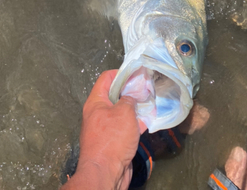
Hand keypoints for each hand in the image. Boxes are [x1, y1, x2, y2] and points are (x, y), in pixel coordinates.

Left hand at [62, 69, 145, 189]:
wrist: (105, 173)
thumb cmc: (112, 138)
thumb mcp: (124, 112)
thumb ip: (129, 99)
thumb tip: (132, 95)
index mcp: (96, 101)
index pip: (106, 78)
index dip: (120, 73)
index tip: (136, 73)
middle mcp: (99, 113)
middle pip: (115, 94)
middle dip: (131, 90)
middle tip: (146, 88)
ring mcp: (106, 127)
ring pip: (122, 111)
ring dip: (136, 107)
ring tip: (151, 102)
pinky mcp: (114, 141)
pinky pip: (125, 126)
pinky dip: (136, 123)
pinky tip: (149, 120)